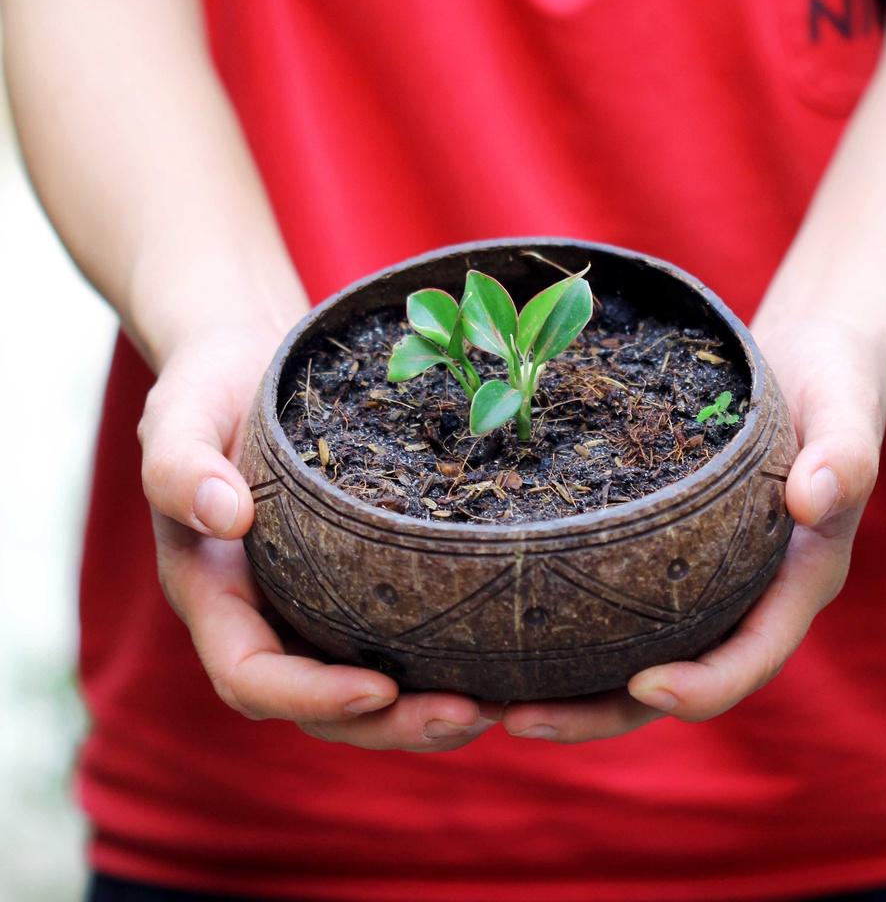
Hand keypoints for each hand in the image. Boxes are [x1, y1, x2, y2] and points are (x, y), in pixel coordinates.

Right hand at [138, 322, 496, 750]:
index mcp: (214, 593)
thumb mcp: (181, 413)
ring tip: (499, 703)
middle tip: (470, 713)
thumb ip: (181, 466)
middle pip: (320, 704)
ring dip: (425, 709)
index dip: (311, 697)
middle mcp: (266, 612)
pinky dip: (442, 658)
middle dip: (390, 724)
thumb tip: (225, 518)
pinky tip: (502, 651)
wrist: (250, 364)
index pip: (252, 676)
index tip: (380, 688)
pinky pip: (396, 635)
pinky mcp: (358, 576)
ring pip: (365, 686)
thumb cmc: (208, 386)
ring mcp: (314, 600)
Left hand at [501, 317, 885, 742]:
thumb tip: (814, 499)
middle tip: (519, 720)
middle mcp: (742, 596)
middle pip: (673, 680)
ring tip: (487, 699)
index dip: (704, 685)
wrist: (808, 364)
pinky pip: (613, 601)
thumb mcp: (845, 411)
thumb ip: (844, 455)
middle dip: (600, 713)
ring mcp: (699, 579)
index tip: (646, 685)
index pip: (750, 655)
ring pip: (631, 653)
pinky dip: (564, 626)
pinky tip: (498, 623)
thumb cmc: (832, 387)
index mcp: (794, 582)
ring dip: (566, 687)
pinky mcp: (662, 552)